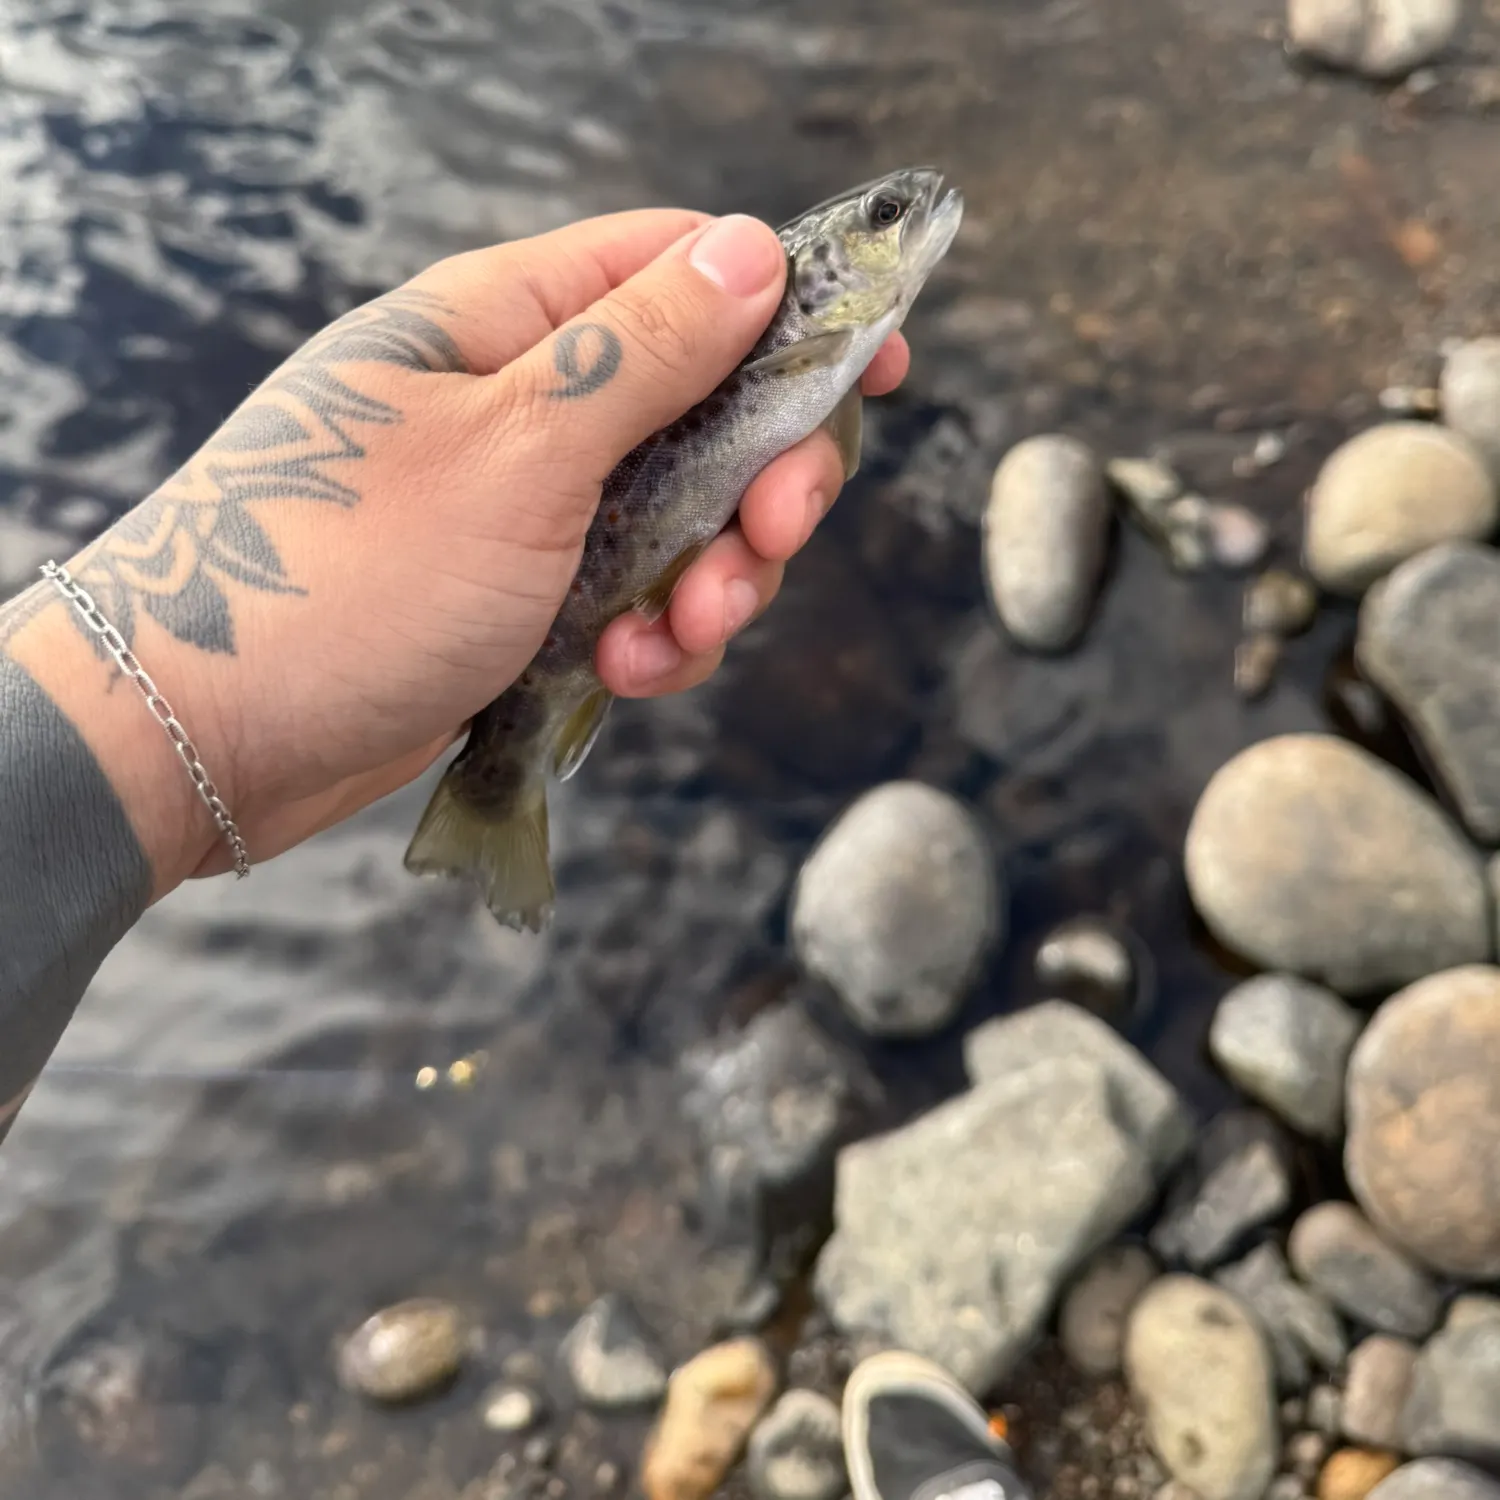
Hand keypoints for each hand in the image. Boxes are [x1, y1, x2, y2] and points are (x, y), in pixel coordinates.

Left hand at [27, 209, 907, 895]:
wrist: (218, 736)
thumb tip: (754, 251)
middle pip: (709, 406)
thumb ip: (644, 352)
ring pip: (687, 518)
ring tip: (670, 639)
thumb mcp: (515, 452)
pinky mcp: (532, 593)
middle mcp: (527, 402)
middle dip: (761, 482)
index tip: (878, 361)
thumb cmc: (344, 577)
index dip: (791, 306)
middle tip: (768, 538)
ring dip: (710, 582)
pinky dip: (655, 638)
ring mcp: (532, 504)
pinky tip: (624, 676)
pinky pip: (639, 596)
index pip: (681, 268)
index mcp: (508, 322)